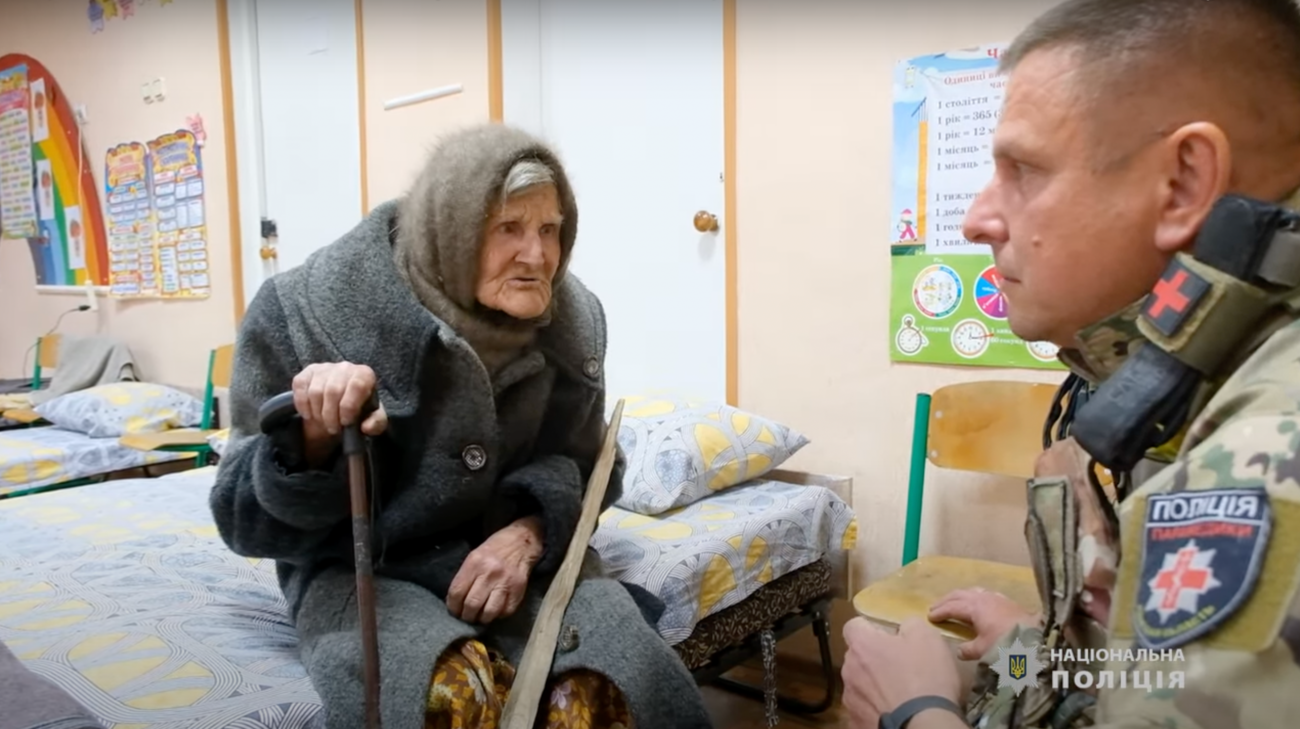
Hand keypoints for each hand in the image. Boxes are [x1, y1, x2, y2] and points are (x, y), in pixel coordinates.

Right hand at [291, 362, 387, 466]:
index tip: (345, 423)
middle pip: (333, 391)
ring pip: (315, 391)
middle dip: (331, 416)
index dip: (349, 407)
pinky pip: (300, 387)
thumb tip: (366, 427)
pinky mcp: (308, 372)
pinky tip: (309, 414)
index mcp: (365, 374)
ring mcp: (325, 367)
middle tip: (333, 428)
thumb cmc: (359, 411)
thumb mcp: (373, 419)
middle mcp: (345, 367)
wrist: (341, 406)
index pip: (357, 386)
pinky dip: (302, 405)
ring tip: (324, 422)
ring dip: (317, 413)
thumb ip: (377, 423)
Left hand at [447, 516, 543, 623]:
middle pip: (472, 604)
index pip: (457, 592)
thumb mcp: (474, 556)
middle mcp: (490, 573)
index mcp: (475, 562)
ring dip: (482, 619)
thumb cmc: (494, 549)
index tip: (454, 611)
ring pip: (489, 612)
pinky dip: (498, 615)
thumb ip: (465, 577)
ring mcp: (505, 583)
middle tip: (466, 617)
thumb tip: (455, 601)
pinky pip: (505, 611)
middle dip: (466, 616)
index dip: (453, 606)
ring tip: (480, 617)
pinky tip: (495, 611)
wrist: (521, 542)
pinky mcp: (518, 590)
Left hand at [842, 617, 963, 728]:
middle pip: (857, 656)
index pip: (853, 626)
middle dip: (874, 658)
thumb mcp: (928, 638)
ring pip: (859, 683)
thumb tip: (904, 628)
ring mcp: (850, 699)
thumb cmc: (925, 678)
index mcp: (862, 645)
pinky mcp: (855, 722)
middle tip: (900, 666)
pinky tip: (894, 711)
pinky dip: (876, 708)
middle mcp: (849, 670)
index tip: (888, 636)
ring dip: (873, 685)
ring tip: (899, 693)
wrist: (922, 726)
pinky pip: (864, 708)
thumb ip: (910, 625)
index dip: (870, 628)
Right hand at [928, 588, 1040, 660]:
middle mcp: (983, 598)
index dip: (939, 612)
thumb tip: (959, 650)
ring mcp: (995, 597)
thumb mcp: (984, 650)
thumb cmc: (1006, 643)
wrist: (1036, 636)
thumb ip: (968, 649)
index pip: (951, 607)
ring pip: (972, 591)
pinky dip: (974, 597)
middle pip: (959, 595)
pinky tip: (978, 602)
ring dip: (959, 596)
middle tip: (935, 607)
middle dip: (945, 601)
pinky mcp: (1006, 601)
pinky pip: (984, 593)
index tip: (929, 617)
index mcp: (974, 607)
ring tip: (953, 602)